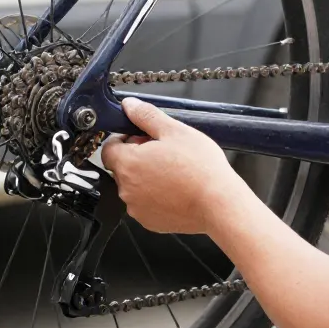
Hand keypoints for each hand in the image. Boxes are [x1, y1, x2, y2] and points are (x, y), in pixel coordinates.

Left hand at [100, 97, 250, 234]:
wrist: (219, 204)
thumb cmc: (200, 169)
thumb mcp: (174, 130)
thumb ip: (146, 116)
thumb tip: (129, 105)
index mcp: (128, 164)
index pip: (108, 148)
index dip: (124, 139)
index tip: (142, 137)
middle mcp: (126, 189)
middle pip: (122, 167)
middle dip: (137, 157)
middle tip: (163, 152)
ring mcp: (137, 208)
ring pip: (133, 186)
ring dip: (146, 177)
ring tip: (173, 171)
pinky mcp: (149, 222)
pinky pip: (145, 204)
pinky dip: (155, 196)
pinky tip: (175, 189)